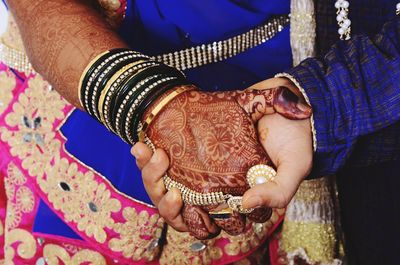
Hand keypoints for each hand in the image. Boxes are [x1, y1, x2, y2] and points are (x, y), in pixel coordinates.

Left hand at [135, 83, 310, 238]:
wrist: (290, 105)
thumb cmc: (295, 140)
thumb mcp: (295, 167)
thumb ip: (278, 191)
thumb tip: (246, 205)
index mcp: (237, 201)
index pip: (206, 223)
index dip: (187, 215)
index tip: (174, 193)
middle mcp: (218, 190)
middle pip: (180, 210)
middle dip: (162, 196)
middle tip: (162, 172)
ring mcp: (205, 170)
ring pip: (168, 188)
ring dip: (151, 175)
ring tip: (149, 153)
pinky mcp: (195, 150)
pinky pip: (167, 162)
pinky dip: (150, 157)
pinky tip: (142, 144)